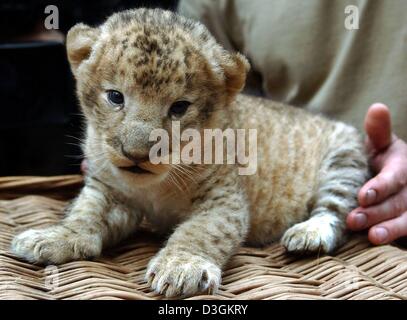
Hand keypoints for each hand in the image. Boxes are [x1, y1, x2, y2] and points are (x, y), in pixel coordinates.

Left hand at [347, 103, 406, 244]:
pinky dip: (395, 237)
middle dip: (375, 211)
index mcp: (402, 164)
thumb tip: (377, 107)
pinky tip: (378, 243)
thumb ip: (378, 132)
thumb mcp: (380, 145)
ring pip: (404, 219)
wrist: (393, 179)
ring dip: (387, 229)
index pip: (394, 176)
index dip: (380, 186)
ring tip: (370, 236)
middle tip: (352, 219)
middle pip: (396, 201)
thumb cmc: (381, 160)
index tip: (363, 195)